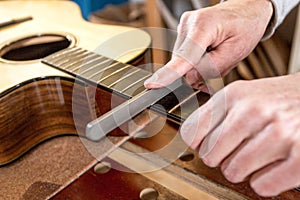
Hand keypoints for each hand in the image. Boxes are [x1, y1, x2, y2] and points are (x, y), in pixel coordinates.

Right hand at [144, 0, 272, 88]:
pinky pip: (184, 55)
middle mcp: (189, 23)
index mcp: (205, 25)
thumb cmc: (245, 27)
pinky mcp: (183, 31)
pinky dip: (195, 60)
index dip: (168, 73)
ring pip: (182, 61)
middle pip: (182, 63)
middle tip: (219, 64)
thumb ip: (211, 68)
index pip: (184, 57)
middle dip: (198, 71)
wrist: (246, 10)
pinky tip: (208, 52)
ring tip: (216, 55)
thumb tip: (189, 78)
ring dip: (197, 66)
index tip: (152, 84)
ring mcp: (183, 26)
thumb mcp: (236, 52)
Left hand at [180, 73, 299, 196]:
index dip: (198, 145)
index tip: (207, 147)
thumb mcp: (245, 94)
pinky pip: (262, 186)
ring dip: (243, 171)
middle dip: (221, 159)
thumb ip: (218, 113)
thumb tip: (193, 141)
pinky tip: (272, 168)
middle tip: (236, 152)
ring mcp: (278, 133)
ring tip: (256, 158)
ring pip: (233, 172)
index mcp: (234, 95)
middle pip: (210, 156)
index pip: (192, 132)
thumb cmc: (279, 99)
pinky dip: (264, 183)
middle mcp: (253, 112)